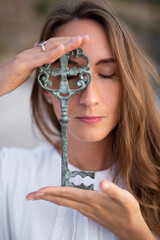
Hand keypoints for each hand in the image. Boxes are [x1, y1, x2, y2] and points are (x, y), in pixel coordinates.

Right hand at [0, 35, 88, 95]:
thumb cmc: (11, 79)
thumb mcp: (28, 72)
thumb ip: (37, 66)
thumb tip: (48, 63)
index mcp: (35, 55)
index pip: (54, 46)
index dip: (68, 43)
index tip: (81, 42)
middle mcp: (32, 53)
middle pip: (55, 43)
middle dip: (72, 40)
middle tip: (87, 37)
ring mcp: (27, 57)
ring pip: (49, 48)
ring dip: (66, 43)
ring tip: (80, 40)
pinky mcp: (22, 64)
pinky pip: (39, 58)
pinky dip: (52, 53)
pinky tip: (62, 49)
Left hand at [26, 180, 155, 239]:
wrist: (131, 230)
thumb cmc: (129, 213)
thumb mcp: (126, 199)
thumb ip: (114, 191)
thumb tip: (103, 183)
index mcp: (92, 200)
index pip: (68, 194)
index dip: (52, 191)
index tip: (39, 191)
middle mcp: (86, 206)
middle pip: (61, 199)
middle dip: (44, 196)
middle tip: (30, 195)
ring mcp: (86, 210)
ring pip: (64, 202)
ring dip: (50, 198)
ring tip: (39, 195)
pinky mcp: (89, 212)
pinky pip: (70, 204)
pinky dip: (60, 199)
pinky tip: (58, 198)